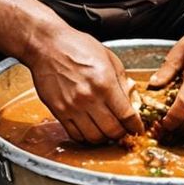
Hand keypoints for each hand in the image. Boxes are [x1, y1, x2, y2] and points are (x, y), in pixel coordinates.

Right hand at [25, 24, 138, 144]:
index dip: (136, 126)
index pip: (127, 116)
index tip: (137, 128)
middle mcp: (89, 98)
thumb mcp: (109, 59)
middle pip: (112, 131)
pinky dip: (86, 137)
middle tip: (123, 130)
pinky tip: (90, 129)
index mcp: (105, 84)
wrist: (46, 45)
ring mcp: (72, 107)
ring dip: (104, 138)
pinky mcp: (59, 111)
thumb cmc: (77, 47)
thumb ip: (122, 83)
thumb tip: (131, 103)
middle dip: (122, 134)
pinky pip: (75, 135)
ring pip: (94, 138)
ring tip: (106, 131)